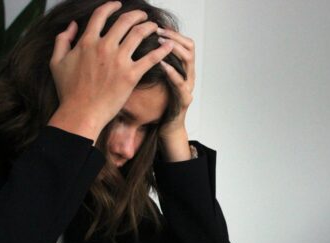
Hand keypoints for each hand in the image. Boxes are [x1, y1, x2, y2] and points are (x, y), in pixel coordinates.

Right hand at [48, 1, 173, 141]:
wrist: (81, 113)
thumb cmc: (68, 91)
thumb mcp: (56, 62)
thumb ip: (62, 40)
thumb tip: (72, 26)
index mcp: (87, 42)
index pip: (101, 15)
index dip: (111, 6)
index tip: (118, 5)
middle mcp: (104, 47)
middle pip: (124, 21)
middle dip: (136, 15)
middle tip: (143, 16)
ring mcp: (119, 61)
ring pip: (139, 34)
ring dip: (149, 27)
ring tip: (154, 26)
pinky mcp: (131, 76)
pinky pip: (151, 58)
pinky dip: (162, 50)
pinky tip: (169, 45)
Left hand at [156, 27, 195, 160]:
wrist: (166, 127)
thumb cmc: (159, 103)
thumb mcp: (157, 79)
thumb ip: (154, 64)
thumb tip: (139, 45)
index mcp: (183, 69)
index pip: (185, 43)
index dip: (174, 33)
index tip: (158, 27)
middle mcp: (189, 75)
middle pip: (189, 47)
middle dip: (174, 37)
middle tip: (158, 32)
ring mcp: (189, 87)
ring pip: (188, 61)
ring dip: (174, 49)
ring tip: (160, 43)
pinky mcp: (185, 99)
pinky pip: (181, 83)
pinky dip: (172, 72)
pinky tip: (162, 64)